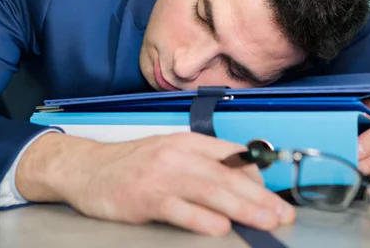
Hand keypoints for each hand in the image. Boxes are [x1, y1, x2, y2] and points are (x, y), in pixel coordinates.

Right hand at [16, 132, 294, 235]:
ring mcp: (160, 176)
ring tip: (266, 221)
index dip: (257, 176)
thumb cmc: (132, 164)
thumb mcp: (169, 153)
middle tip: (282, 213)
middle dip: (259, 196)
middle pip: (226, 175)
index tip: (274, 196)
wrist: (87, 168)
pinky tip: (220, 227)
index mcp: (186, 142)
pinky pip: (179, 209)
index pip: (231, 155)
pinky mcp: (144, 198)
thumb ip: (202, 164)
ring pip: (209, 190)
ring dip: (242, 207)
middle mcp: (176, 155)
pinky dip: (201, 219)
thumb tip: (240, 183)